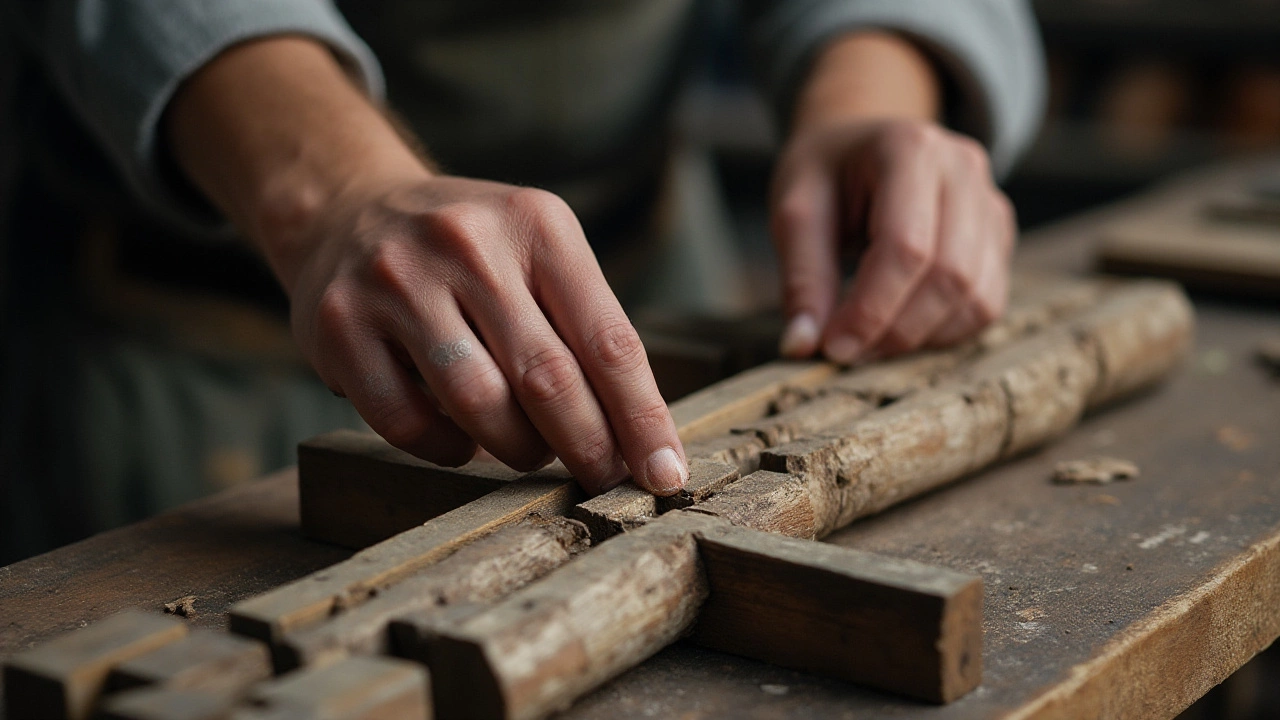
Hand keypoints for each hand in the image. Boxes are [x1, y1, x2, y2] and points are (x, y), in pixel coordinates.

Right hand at [165, 38, 686, 495]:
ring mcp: (396, 280)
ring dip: (517, 449)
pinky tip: (462, 439)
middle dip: (587, 447)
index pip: (609, 340)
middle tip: (603, 480)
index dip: (641, 419)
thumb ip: (586, 330)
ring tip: (529, 451)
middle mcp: (466, 243)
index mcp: (537, 225)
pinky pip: (407, 423)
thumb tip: (640, 440)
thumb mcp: (539, 255)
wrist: (348, 209)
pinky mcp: (339, 323)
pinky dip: (448, 449)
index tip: (663, 476)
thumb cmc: (472, 255)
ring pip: (479, 404)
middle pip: (547, 378)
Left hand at [771, 119, 1016, 363]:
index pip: (906, 247)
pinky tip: (900, 329)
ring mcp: (990, 204)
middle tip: (847, 352)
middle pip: (951, 275)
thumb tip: (802, 346)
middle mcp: (964, 170)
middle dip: (896, 329)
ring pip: (977, 296)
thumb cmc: (824, 174)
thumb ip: (802, 278)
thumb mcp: (795, 212)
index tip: (833, 347)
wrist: (858, 146)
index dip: (872, 309)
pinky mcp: (997, 237)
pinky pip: (986, 303)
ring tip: (868, 342)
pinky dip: (944, 332)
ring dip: (921, 336)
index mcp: (910, 149)